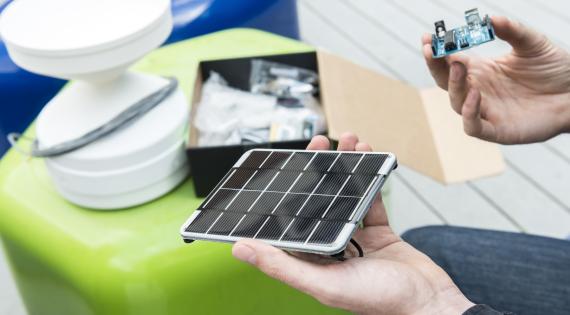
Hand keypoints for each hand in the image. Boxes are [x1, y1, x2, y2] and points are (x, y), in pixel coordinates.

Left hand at [232, 133, 473, 314]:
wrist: (430, 304)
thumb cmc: (380, 301)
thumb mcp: (325, 284)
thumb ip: (282, 266)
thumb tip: (241, 248)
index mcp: (311, 260)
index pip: (290, 218)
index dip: (288, 187)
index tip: (289, 161)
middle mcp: (330, 247)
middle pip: (317, 200)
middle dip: (319, 168)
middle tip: (321, 142)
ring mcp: (355, 238)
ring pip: (343, 195)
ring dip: (345, 167)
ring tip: (350, 142)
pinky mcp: (378, 232)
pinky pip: (370, 199)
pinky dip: (369, 178)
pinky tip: (369, 158)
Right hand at [423, 16, 569, 143]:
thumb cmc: (554, 69)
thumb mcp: (532, 44)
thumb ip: (512, 31)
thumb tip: (490, 19)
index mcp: (481, 70)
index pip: (450, 62)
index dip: (437, 52)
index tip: (428, 38)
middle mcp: (478, 91)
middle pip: (445, 82)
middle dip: (436, 66)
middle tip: (434, 50)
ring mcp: (486, 111)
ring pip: (456, 102)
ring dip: (453, 85)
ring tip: (458, 66)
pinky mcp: (497, 130)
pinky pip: (473, 127)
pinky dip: (469, 113)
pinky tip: (475, 94)